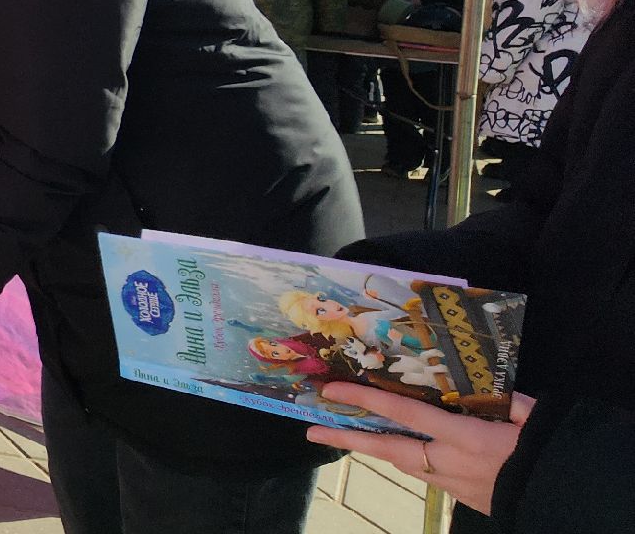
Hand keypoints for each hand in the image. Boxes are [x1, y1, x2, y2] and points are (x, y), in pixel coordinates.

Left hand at [305, 384, 533, 513]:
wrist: (567, 498)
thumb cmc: (551, 452)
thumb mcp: (532, 415)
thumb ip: (502, 396)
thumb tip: (478, 378)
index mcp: (465, 436)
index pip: (403, 413)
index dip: (365, 399)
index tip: (332, 391)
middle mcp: (450, 462)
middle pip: (388, 448)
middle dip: (347, 438)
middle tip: (311, 430)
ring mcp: (453, 484)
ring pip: (403, 463)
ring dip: (375, 449)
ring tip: (346, 436)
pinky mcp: (461, 498)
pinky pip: (426, 474)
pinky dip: (408, 459)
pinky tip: (399, 449)